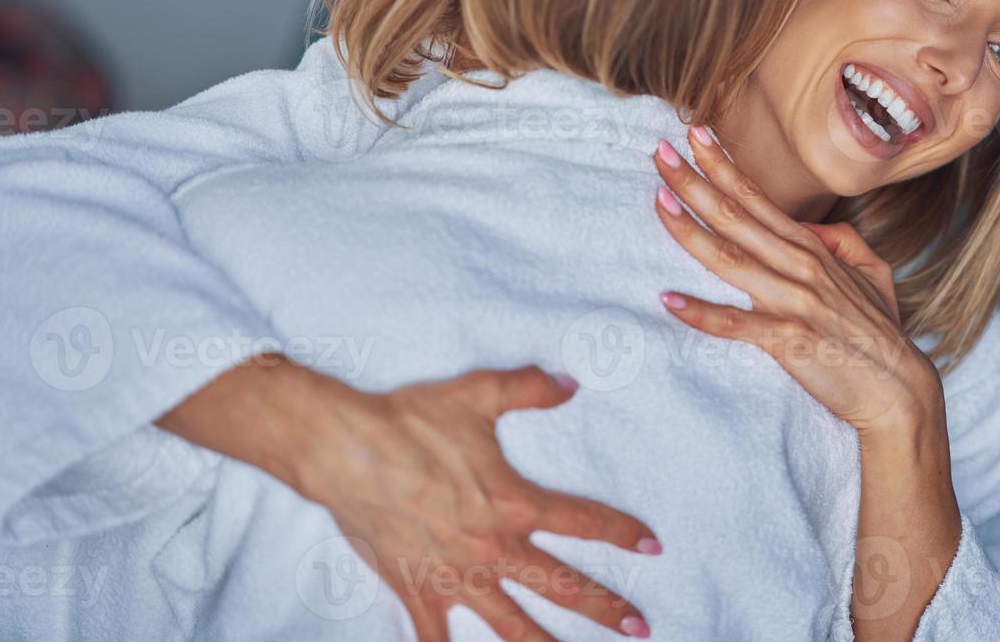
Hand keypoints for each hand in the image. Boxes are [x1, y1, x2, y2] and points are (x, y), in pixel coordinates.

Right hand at [161, 359, 657, 641]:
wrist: (347, 452)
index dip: (621, 532)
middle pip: (562, 585)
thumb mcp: (479, 393)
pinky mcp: (418, 591)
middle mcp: (492, 549)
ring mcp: (456, 577)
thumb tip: (571, 382)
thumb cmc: (411, 423)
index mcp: (513, 504)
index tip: (652, 546)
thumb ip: (531, 388)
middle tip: (640, 628)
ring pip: (511, 625)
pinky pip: (438, 636)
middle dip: (605, 608)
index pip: (583, 521)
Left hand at [651, 128, 961, 639]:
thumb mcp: (873, 274)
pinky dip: (702, 312)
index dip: (726, 165)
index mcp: (815, 250)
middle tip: (660, 154)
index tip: (695, 135)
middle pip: (739, 216)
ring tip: (660, 204)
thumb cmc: (879, 334)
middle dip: (697, 182)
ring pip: (733, 259)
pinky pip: (739, 324)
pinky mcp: (791, 341)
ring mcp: (797, 303)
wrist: (901, 391)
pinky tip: (669, 300)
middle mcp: (803, 267)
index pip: (760, 198)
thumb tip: (810, 226)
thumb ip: (841, 242)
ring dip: (691, 231)